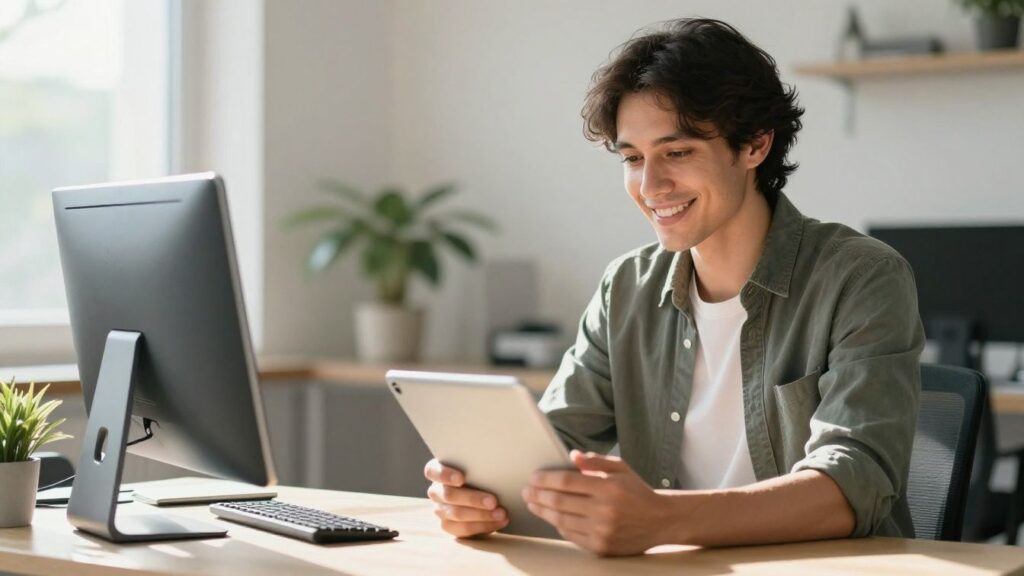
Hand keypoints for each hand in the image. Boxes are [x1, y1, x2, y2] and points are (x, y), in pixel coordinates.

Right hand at [424, 458, 508, 537]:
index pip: (432, 471)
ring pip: (456, 514)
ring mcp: (439, 509)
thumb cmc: (482, 475)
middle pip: (448, 495)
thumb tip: (495, 463)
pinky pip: (463, 529)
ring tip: (501, 513)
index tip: (461, 479)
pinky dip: (483, 526)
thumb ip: (480, 465)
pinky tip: (499, 522)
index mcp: (437, 471)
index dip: (445, 474)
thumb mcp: (479, 468)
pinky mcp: (449, 526)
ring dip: (481, 514)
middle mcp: (436, 491)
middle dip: (473, 499)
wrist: (487, 497)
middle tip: (493, 501)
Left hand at [523, 450, 666, 555]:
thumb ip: (596, 461)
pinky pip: (571, 535)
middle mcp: (605, 511)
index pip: (567, 481)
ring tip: (533, 503)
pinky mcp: (601, 547)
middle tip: (527, 490)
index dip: (546, 479)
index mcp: (609, 487)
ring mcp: (602, 531)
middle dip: (538, 495)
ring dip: (543, 511)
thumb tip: (572, 455)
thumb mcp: (621, 469)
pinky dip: (559, 525)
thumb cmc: (638, 492)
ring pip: (561, 520)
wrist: (661, 521)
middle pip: (559, 502)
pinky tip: (552, 517)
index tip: (534, 477)